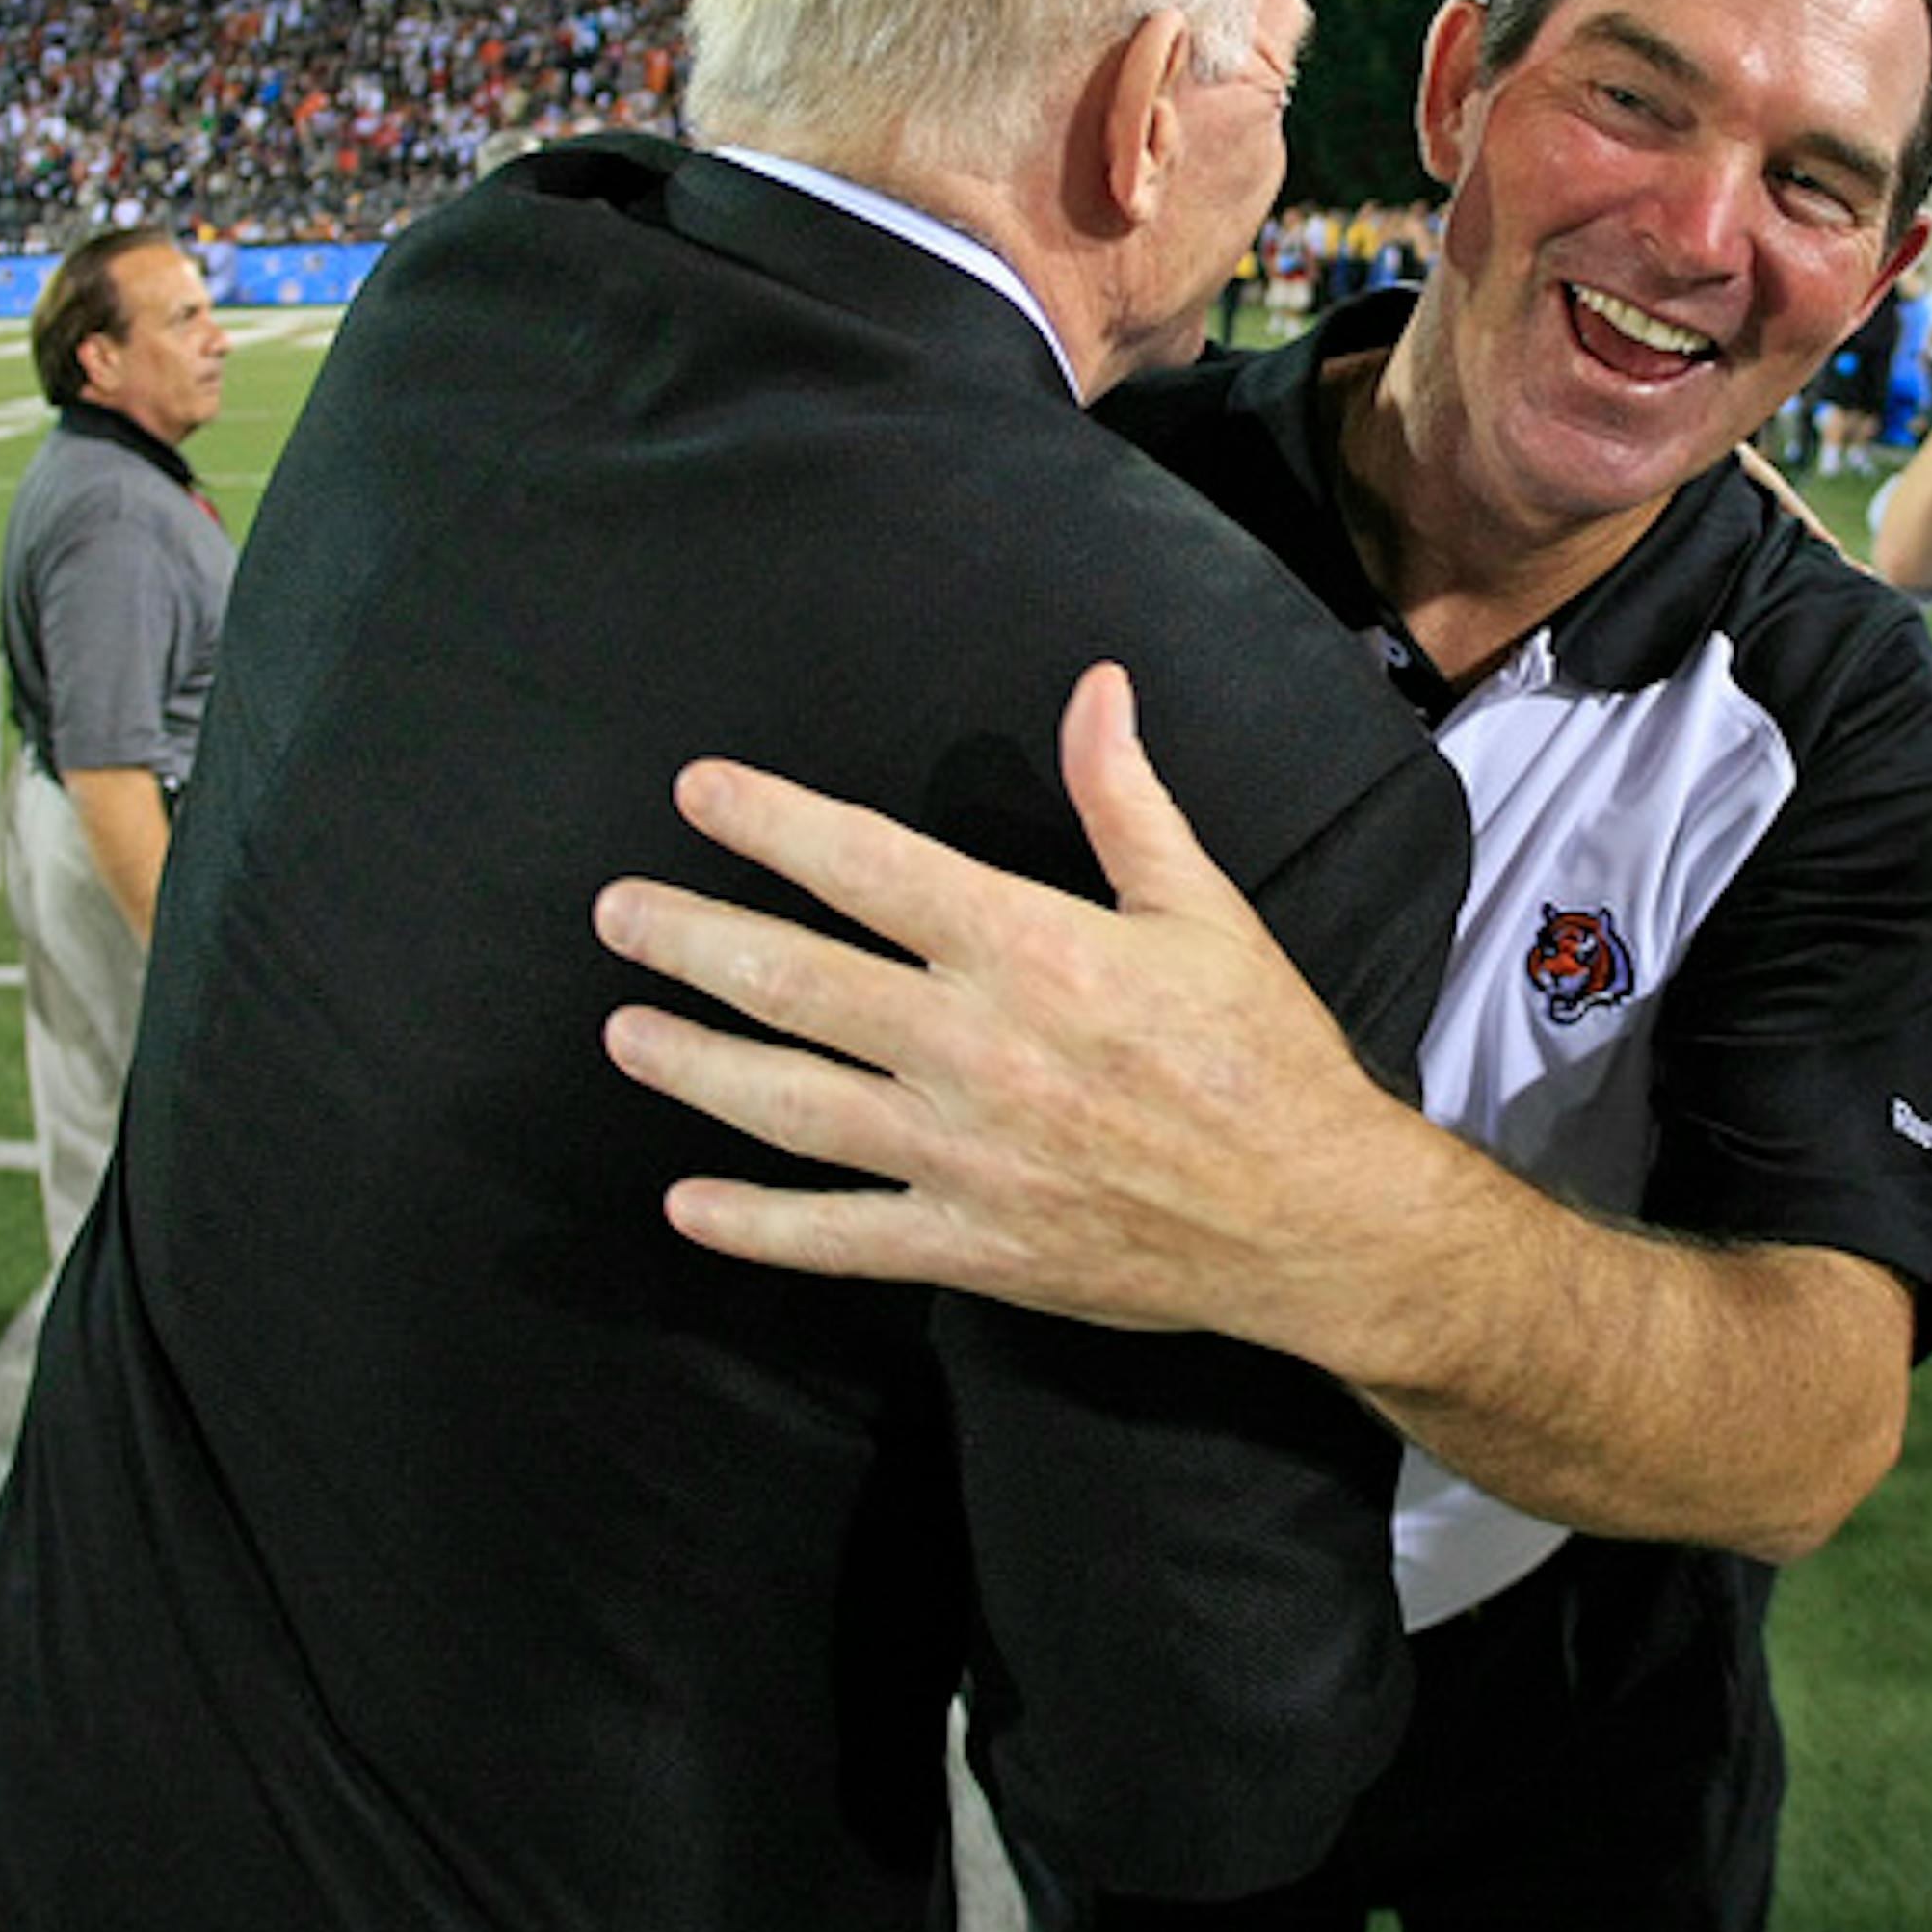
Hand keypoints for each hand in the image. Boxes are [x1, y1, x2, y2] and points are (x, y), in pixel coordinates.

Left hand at [595, 662, 1441, 1356]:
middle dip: (693, 939)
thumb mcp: (1202, 906)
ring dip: (695, 1065)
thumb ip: (1125, 798)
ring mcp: (962, 1154)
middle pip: (798, 981)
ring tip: (624, 1031)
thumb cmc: (1261, 1053)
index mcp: (1031, 950)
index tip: (699, 795)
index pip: (869, 867)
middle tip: (617, 912)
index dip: (773, 823)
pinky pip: (840, 1235)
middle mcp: (976, 1048)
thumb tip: (1097, 686)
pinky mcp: (969, 1244)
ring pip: (792, 1104)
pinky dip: (757, 1228)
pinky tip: (686, 1207)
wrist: (1314, 1218)